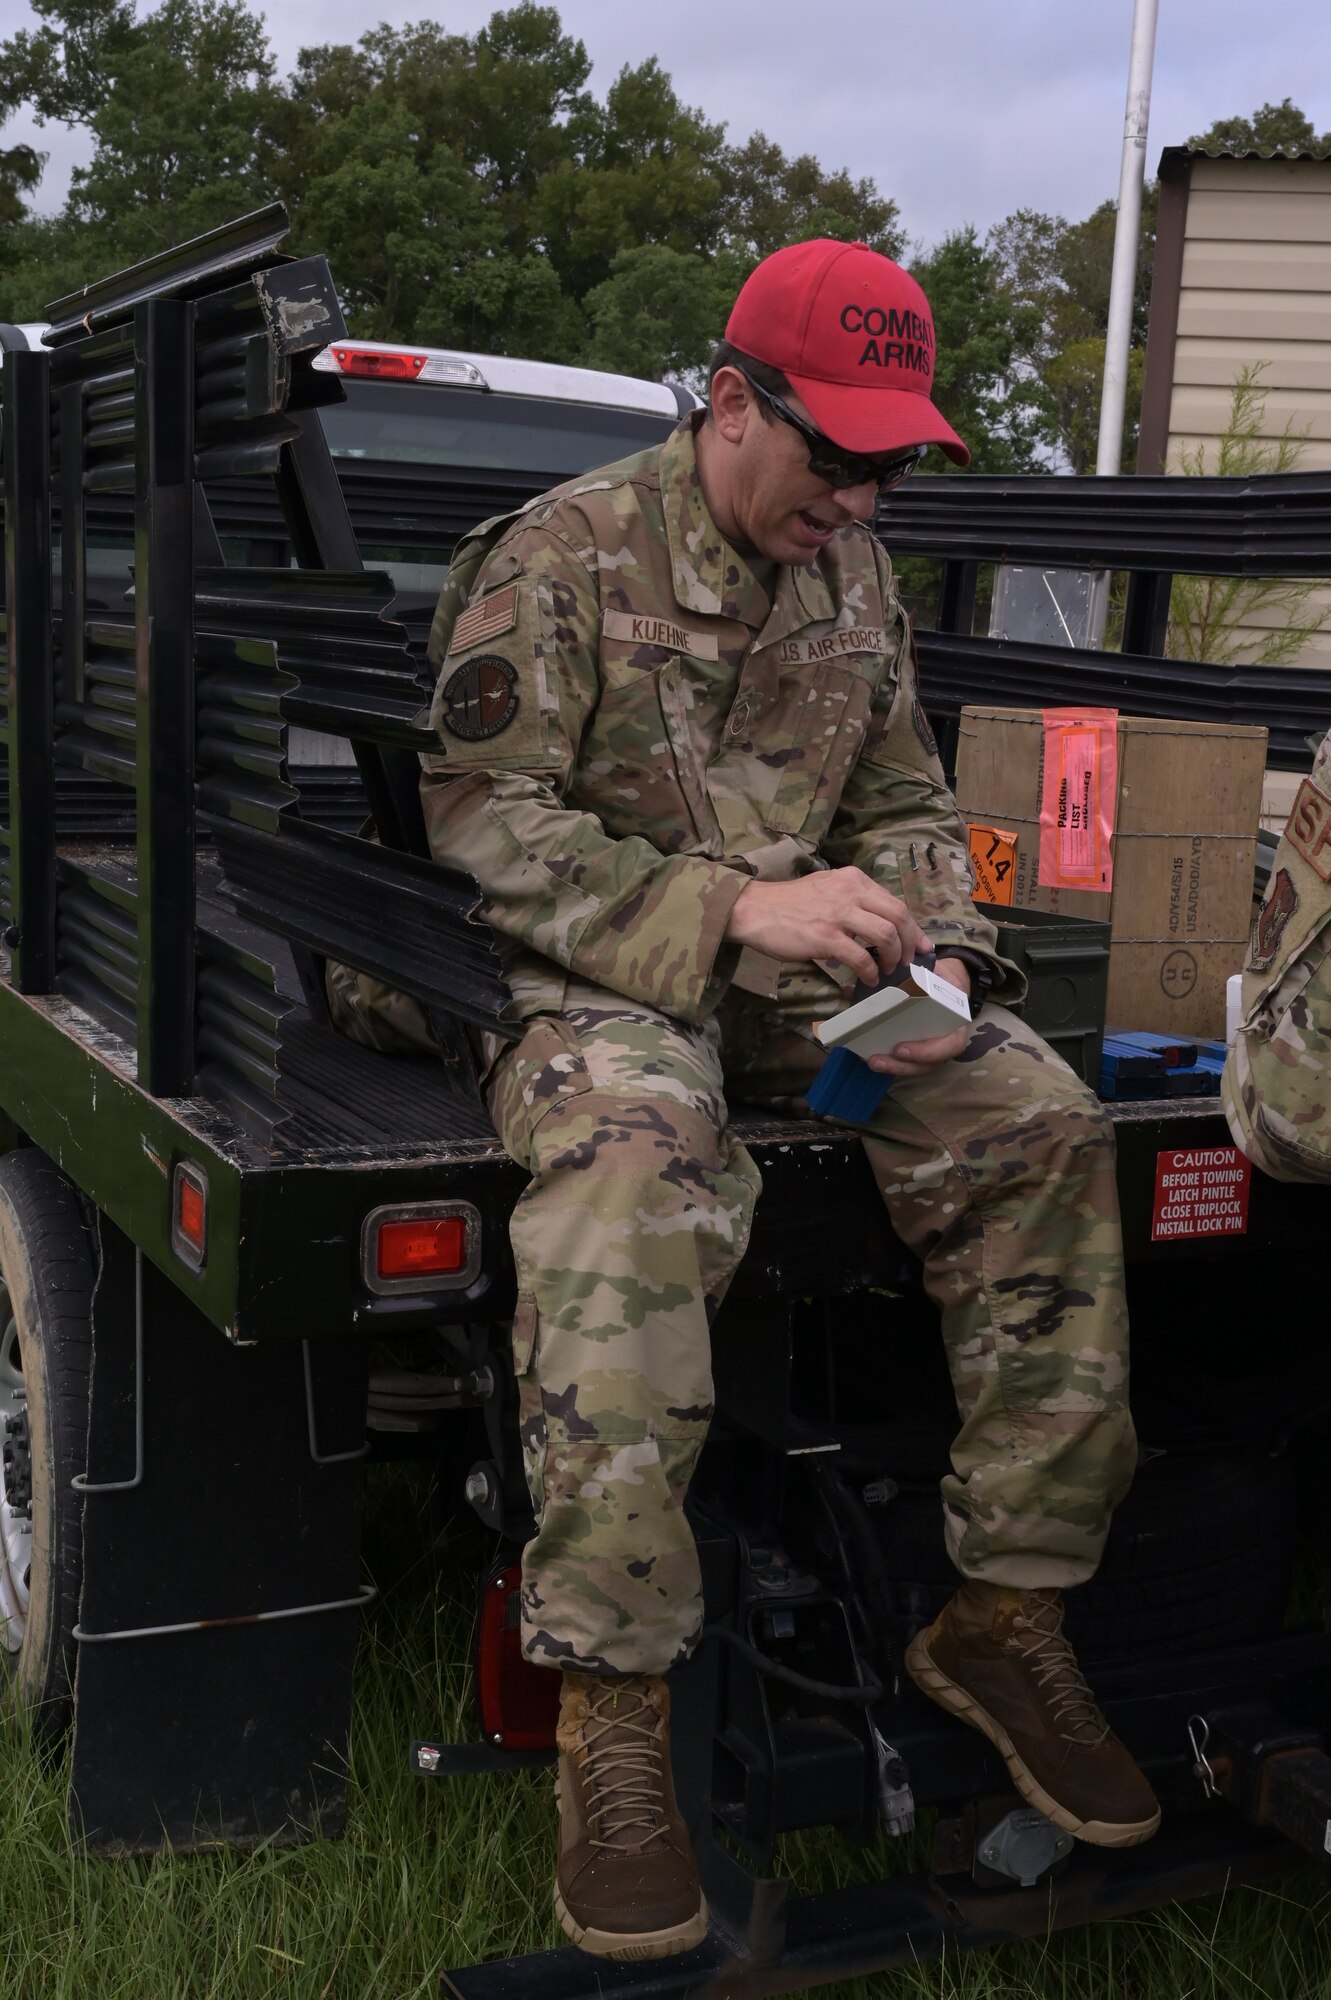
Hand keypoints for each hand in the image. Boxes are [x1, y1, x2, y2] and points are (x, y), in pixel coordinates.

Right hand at [725, 868, 930, 987]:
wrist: (754, 909)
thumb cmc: (789, 903)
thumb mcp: (827, 888)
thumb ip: (853, 899)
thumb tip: (879, 923)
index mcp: (854, 880)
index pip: (896, 902)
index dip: (914, 927)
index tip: (921, 945)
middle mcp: (851, 892)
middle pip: (899, 917)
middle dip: (911, 943)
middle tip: (909, 962)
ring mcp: (838, 914)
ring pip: (886, 935)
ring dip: (894, 958)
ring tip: (889, 970)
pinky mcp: (825, 937)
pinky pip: (861, 957)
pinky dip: (870, 971)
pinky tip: (869, 978)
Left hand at [867, 955, 971, 1077]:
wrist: (946, 981)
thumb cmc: (941, 977)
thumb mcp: (936, 970)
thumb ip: (918, 970)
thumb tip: (890, 966)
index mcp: (957, 1021)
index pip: (952, 1044)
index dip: (927, 1051)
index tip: (901, 1049)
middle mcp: (948, 1039)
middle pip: (929, 1063)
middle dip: (902, 1065)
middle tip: (877, 1060)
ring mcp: (934, 1048)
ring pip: (917, 1067)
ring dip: (894, 1067)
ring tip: (872, 1062)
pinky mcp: (919, 1050)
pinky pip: (908, 1062)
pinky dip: (891, 1063)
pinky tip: (871, 1058)